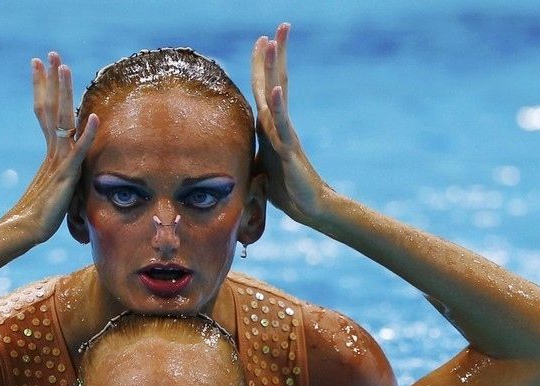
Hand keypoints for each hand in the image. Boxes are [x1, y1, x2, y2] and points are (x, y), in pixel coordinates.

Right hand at [4, 52, 97, 243]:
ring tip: (65, 68)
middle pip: (52, 108)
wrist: (25, 230)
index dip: (44, 88)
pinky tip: (95, 118)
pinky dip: (88, 134)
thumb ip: (61, 176)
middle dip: (52, 80)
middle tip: (51, 54)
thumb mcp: (55, 189)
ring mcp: (58, 161)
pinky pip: (79, 151)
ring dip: (66, 94)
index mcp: (50, 151)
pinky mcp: (66, 175)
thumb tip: (67, 174)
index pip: (45, 112)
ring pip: (63, 121)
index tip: (41, 65)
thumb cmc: (40, 215)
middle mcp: (53, 151)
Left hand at [251, 24, 327, 223]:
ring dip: (274, 69)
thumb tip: (232, 156)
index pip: (263, 90)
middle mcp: (277, 125)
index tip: (262, 40)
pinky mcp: (287, 149)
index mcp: (268, 127)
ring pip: (277, 95)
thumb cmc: (285, 188)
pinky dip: (278, 106)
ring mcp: (284, 134)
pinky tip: (275, 89)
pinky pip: (281, 125)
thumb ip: (249, 155)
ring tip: (274, 42)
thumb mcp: (258, 167)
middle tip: (282, 25)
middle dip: (274, 55)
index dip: (261, 66)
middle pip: (274, 82)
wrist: (307, 206)